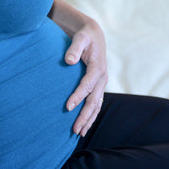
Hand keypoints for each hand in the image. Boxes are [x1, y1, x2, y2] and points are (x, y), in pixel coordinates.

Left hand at [65, 19, 107, 136]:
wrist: (93, 35)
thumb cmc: (84, 36)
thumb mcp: (80, 38)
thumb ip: (74, 48)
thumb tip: (69, 60)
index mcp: (98, 68)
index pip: (87, 85)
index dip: (78, 97)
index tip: (67, 107)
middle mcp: (102, 78)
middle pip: (94, 101)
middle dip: (84, 116)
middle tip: (74, 129)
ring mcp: (101, 84)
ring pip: (96, 106)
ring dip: (88, 121)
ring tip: (79, 133)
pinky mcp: (97, 87)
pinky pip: (95, 105)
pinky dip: (90, 116)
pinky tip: (83, 127)